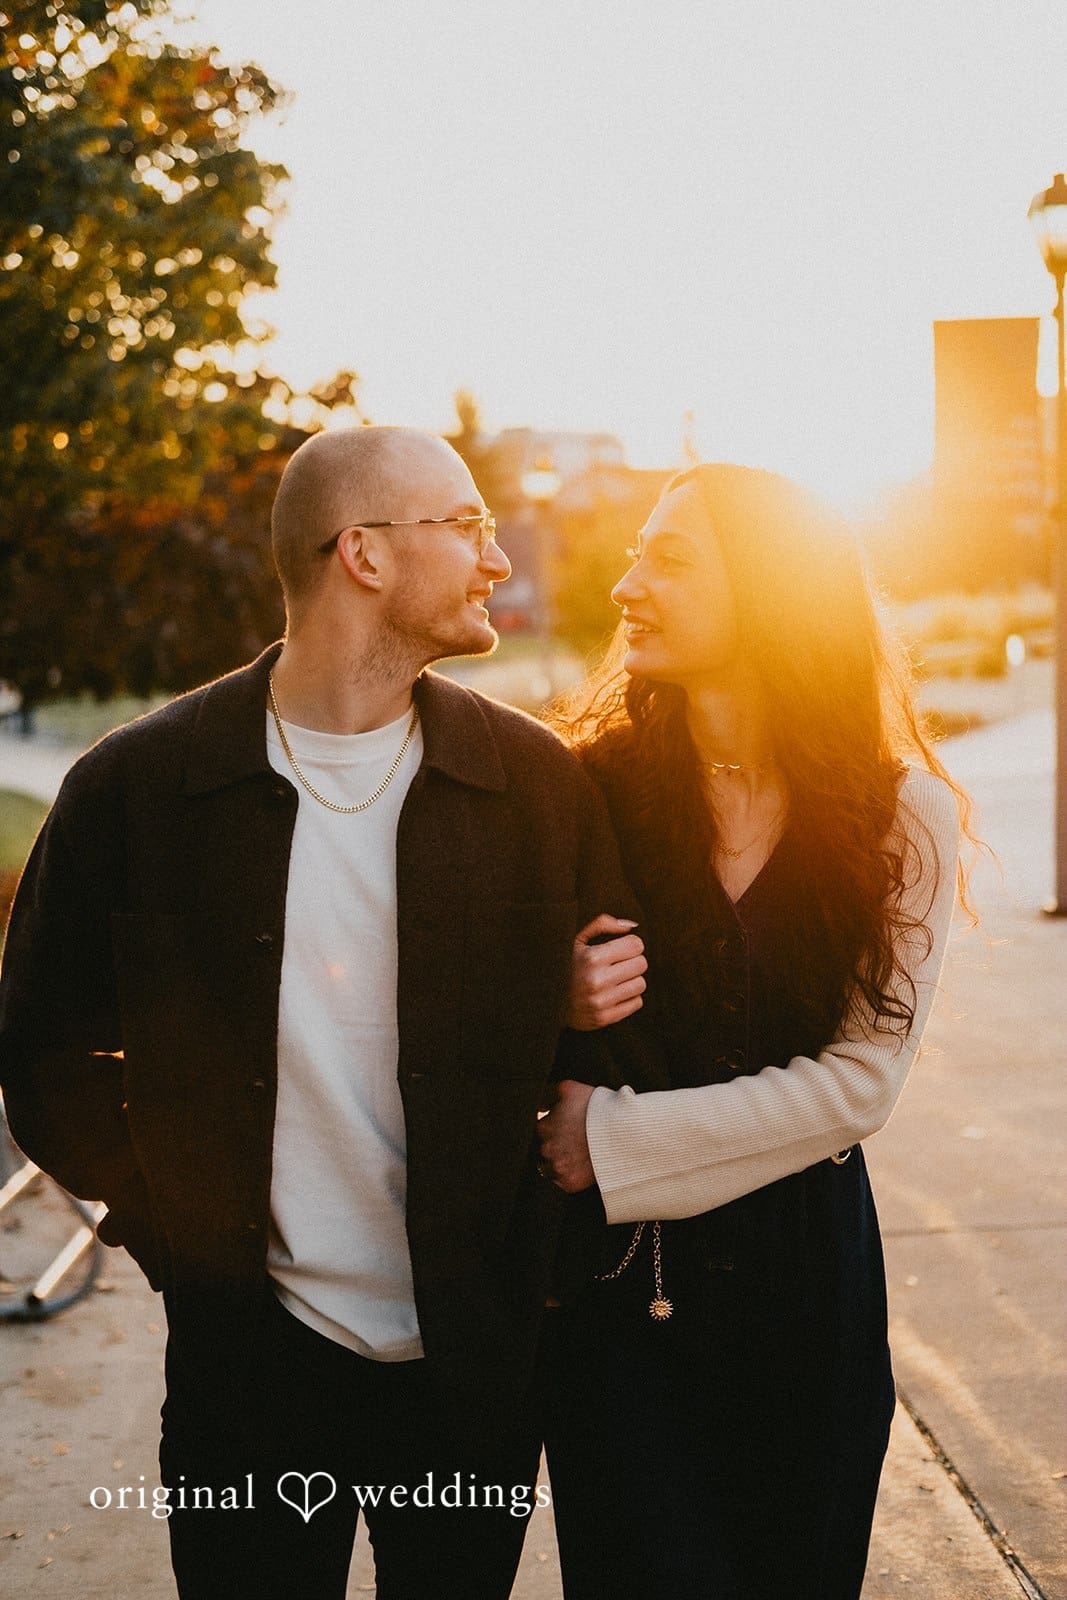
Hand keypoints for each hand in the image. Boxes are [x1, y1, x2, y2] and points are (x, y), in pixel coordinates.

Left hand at [537, 1079, 596, 1191]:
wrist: (624, 1132)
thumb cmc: (598, 1108)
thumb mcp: (570, 1089)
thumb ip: (547, 1093)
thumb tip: (538, 1105)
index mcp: (543, 1127)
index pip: (541, 1129)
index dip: (554, 1128)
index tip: (567, 1127)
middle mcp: (546, 1149)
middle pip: (544, 1148)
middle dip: (556, 1145)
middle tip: (574, 1141)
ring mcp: (558, 1167)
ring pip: (549, 1167)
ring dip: (560, 1161)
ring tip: (578, 1155)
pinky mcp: (569, 1183)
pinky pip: (561, 1183)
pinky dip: (569, 1176)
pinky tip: (581, 1166)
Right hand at [566, 914, 646, 1029]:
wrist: (544, 1001)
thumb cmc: (564, 965)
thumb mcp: (576, 939)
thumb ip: (602, 924)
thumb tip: (631, 926)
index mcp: (592, 958)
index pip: (636, 945)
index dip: (630, 944)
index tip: (620, 948)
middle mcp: (597, 980)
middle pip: (641, 964)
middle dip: (632, 960)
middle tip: (618, 963)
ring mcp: (601, 1002)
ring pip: (640, 984)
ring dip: (631, 979)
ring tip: (616, 978)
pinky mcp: (603, 1018)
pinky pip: (636, 1003)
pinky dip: (628, 997)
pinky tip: (613, 993)